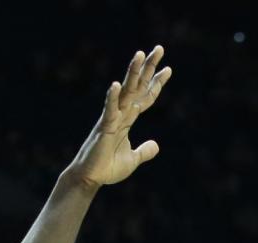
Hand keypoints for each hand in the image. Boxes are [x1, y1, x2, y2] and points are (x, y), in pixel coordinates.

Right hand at [67, 47, 171, 189]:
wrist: (89, 179)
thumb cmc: (106, 168)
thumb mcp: (132, 160)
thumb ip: (144, 151)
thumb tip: (156, 145)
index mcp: (127, 120)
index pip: (144, 98)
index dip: (156, 84)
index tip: (168, 69)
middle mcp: (120, 114)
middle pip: (137, 87)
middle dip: (148, 69)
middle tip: (160, 49)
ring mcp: (111, 119)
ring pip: (124, 92)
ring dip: (132, 73)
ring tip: (140, 54)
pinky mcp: (103, 129)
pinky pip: (109, 111)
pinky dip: (112, 98)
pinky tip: (116, 85)